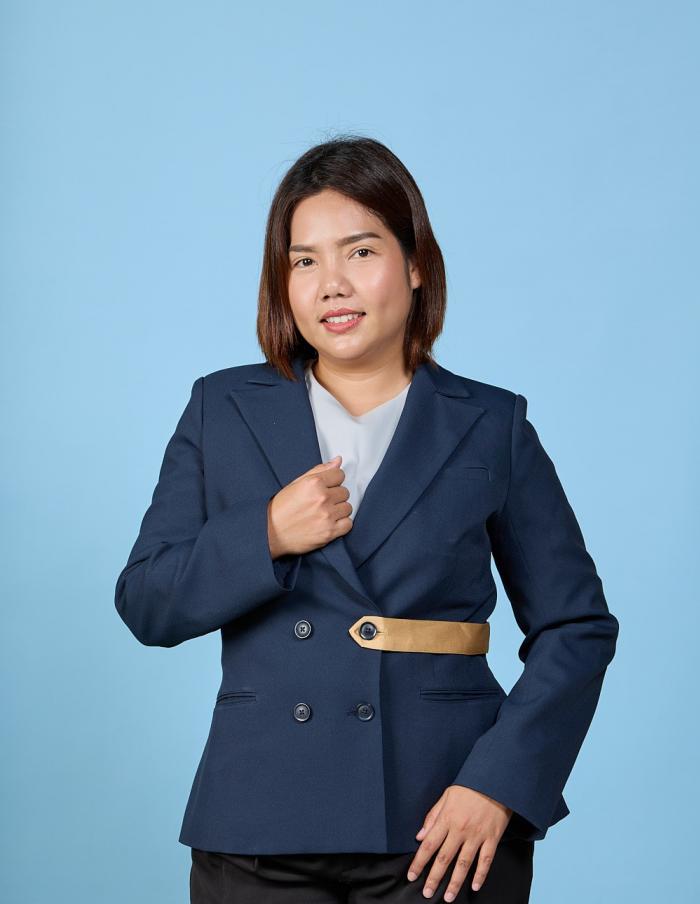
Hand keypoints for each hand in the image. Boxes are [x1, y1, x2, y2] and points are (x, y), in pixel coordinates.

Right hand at [267, 455, 351, 556]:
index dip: (333, 481)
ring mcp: (327, 516)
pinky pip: (348, 524)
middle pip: (344, 491)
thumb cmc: (280, 509)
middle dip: (335, 496)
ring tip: (324, 513)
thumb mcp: (296, 483)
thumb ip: (319, 470)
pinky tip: (329, 523)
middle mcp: (322, 498)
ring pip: (347, 507)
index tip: (327, 487)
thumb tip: (337, 461)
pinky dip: (341, 524)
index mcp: (313, 483)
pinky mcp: (329, 532)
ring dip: (338, 510)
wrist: (270, 533)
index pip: (340, 475)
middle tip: (321, 503)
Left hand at [406, 785, 512, 899]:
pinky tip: (475, 886)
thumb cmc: (469, 786)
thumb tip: (420, 836)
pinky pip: (486, 860)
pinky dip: (480, 875)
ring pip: (464, 864)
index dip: (419, 862)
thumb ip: (432, 816)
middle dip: (434, 878)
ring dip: (455, 882)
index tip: (412, 875)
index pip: (429, 845)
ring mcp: (477, 835)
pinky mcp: (492, 838)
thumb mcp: (446, 796)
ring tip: (448, 897)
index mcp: (447, 819)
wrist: (495, 780)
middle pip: (444, 858)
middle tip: (427, 893)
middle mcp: (460, 830)